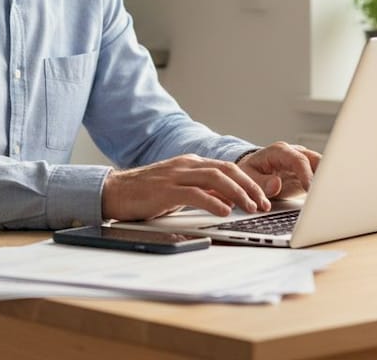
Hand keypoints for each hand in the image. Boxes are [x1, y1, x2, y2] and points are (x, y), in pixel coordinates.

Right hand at [101, 154, 271, 220]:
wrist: (113, 191)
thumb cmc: (145, 193)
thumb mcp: (178, 190)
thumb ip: (201, 192)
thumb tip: (226, 202)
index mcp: (191, 164)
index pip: (227, 168)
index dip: (248, 182)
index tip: (262, 198)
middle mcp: (186, 165)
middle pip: (226, 170)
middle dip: (249, 186)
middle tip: (263, 204)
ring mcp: (175, 175)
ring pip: (215, 178)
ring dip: (237, 193)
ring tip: (250, 208)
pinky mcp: (165, 190)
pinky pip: (194, 193)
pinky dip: (213, 202)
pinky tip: (224, 212)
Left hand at [235, 141, 320, 198]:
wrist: (252, 170)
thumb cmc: (249, 172)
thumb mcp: (248, 176)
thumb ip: (260, 182)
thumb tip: (276, 185)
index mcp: (280, 151)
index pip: (299, 160)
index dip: (307, 175)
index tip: (311, 189)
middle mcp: (295, 153)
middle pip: (317, 160)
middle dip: (325, 175)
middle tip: (327, 194)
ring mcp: (304, 163)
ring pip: (323, 168)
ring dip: (327, 182)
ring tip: (330, 198)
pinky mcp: (308, 174)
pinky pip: (320, 179)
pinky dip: (324, 188)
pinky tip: (327, 200)